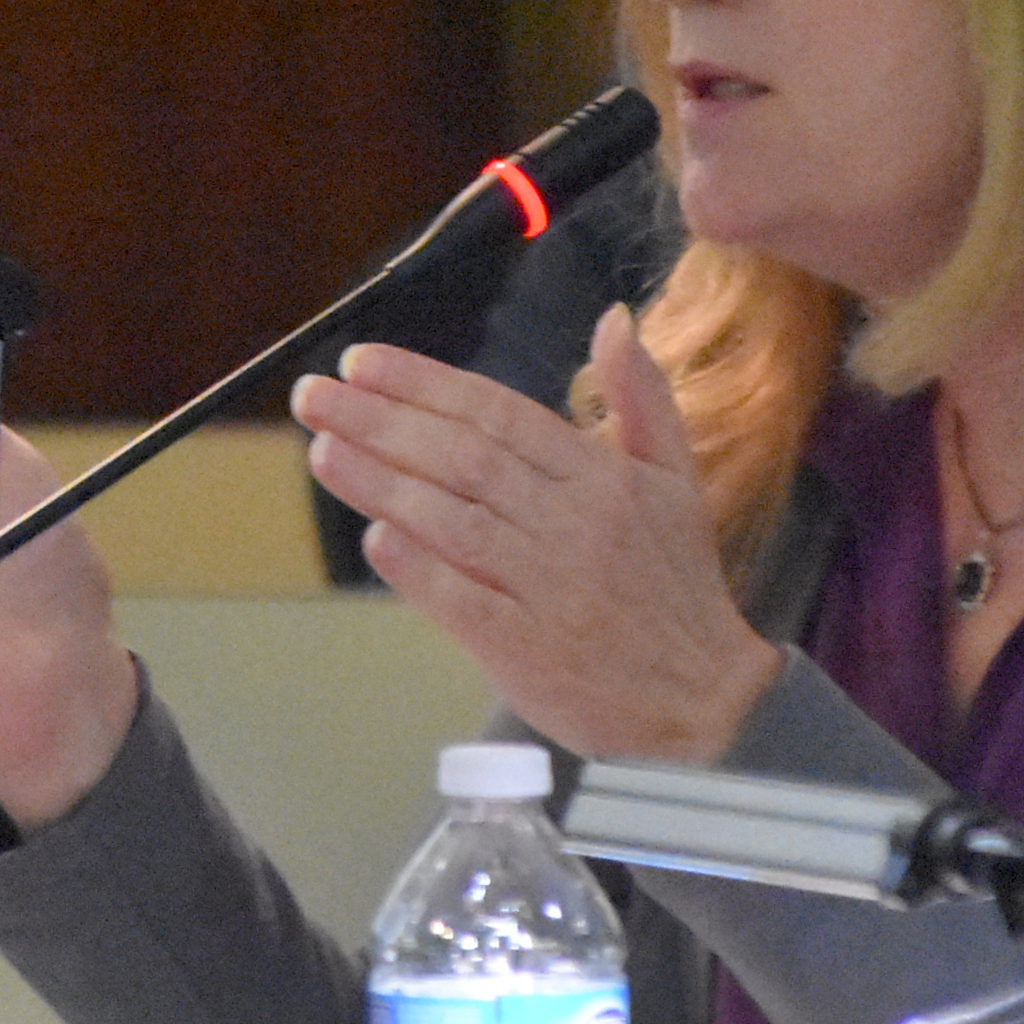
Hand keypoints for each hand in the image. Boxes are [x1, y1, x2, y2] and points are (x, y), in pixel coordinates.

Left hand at [289, 305, 781, 760]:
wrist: (708, 704)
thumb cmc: (679, 589)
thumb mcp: (677, 481)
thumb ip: (642, 397)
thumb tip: (613, 318)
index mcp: (602, 477)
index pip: (498, 414)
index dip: (424, 385)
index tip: (361, 363)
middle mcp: (573, 523)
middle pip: (463, 458)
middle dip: (380, 421)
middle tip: (314, 395)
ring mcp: (548, 587)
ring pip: (453, 519)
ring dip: (380, 481)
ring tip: (322, 448)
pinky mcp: (526, 649)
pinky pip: (461, 599)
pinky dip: (416, 567)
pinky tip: (374, 537)